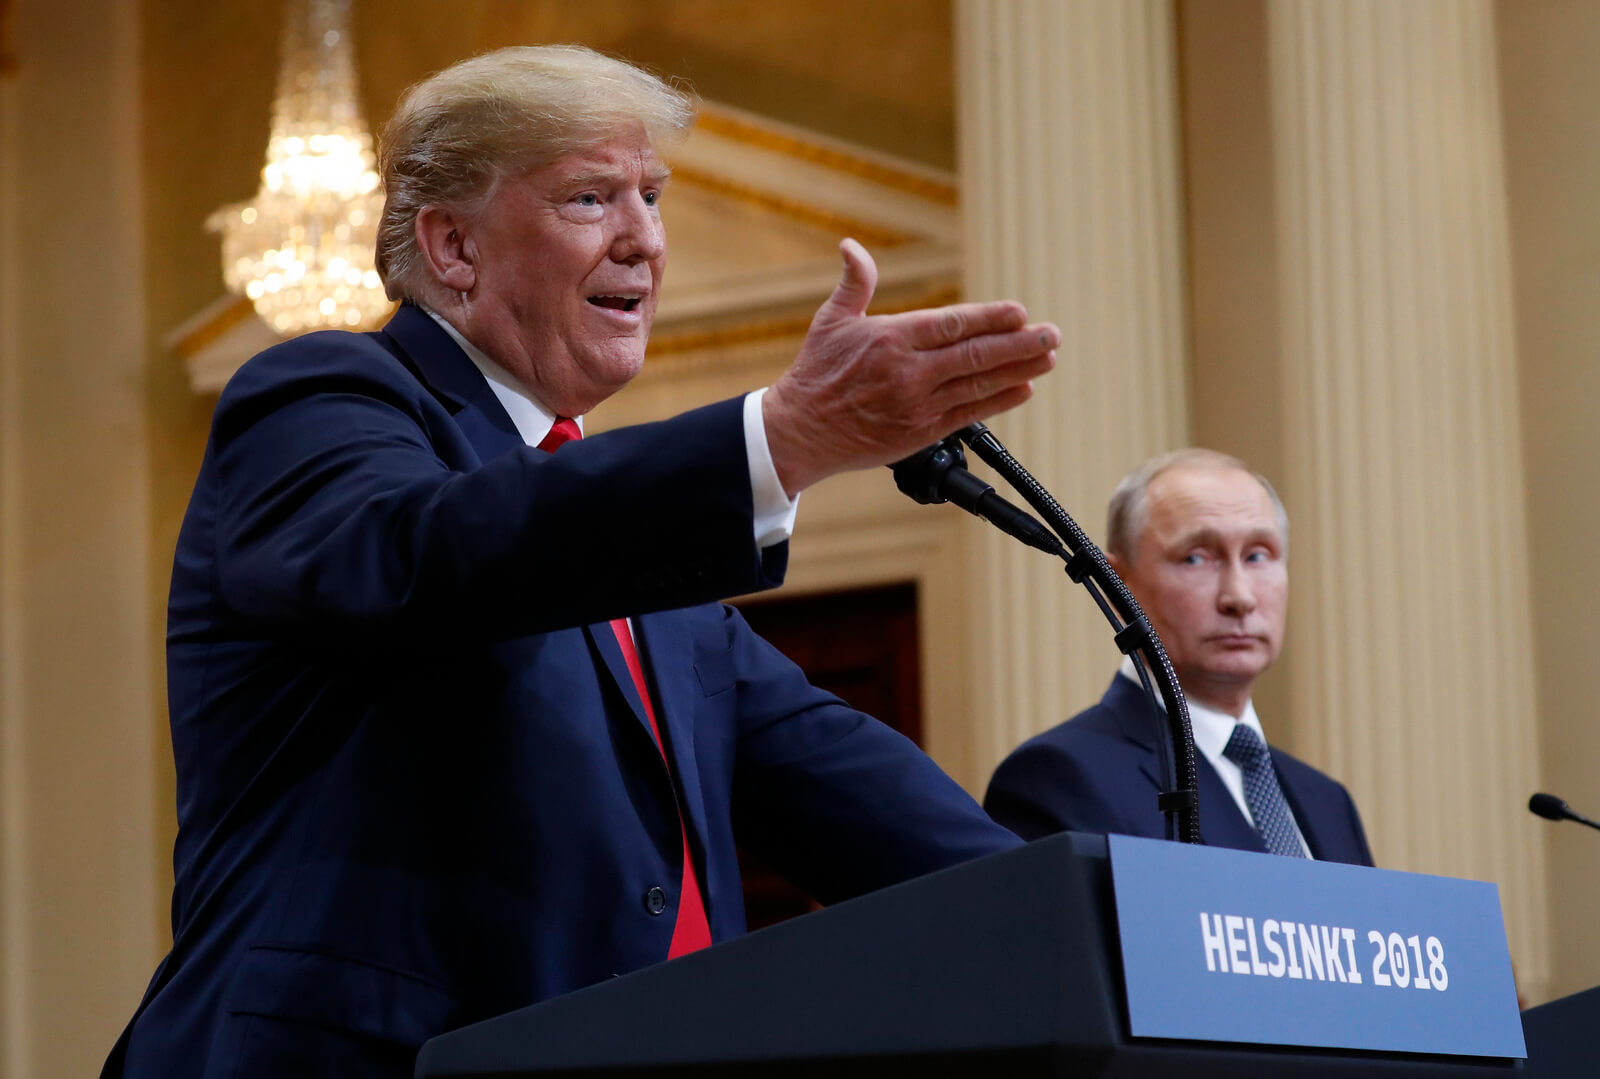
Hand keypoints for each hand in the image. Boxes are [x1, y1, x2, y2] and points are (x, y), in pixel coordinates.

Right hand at [763, 238, 1059, 494]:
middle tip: (1051, 334)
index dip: (990, 319)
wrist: (800, 431)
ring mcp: (917, 404)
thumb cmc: (815, 373)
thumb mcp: (831, 320)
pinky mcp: (920, 432)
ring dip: (1019, 370)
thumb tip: (852, 246)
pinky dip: (998, 400)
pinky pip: (968, 414)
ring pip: (978, 384)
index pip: (952, 325)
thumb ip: (854, 283)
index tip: (1020, 313)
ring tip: (1048, 358)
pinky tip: (1022, 388)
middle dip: (1019, 344)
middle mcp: (909, 372)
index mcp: (891, 339)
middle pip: (975, 355)